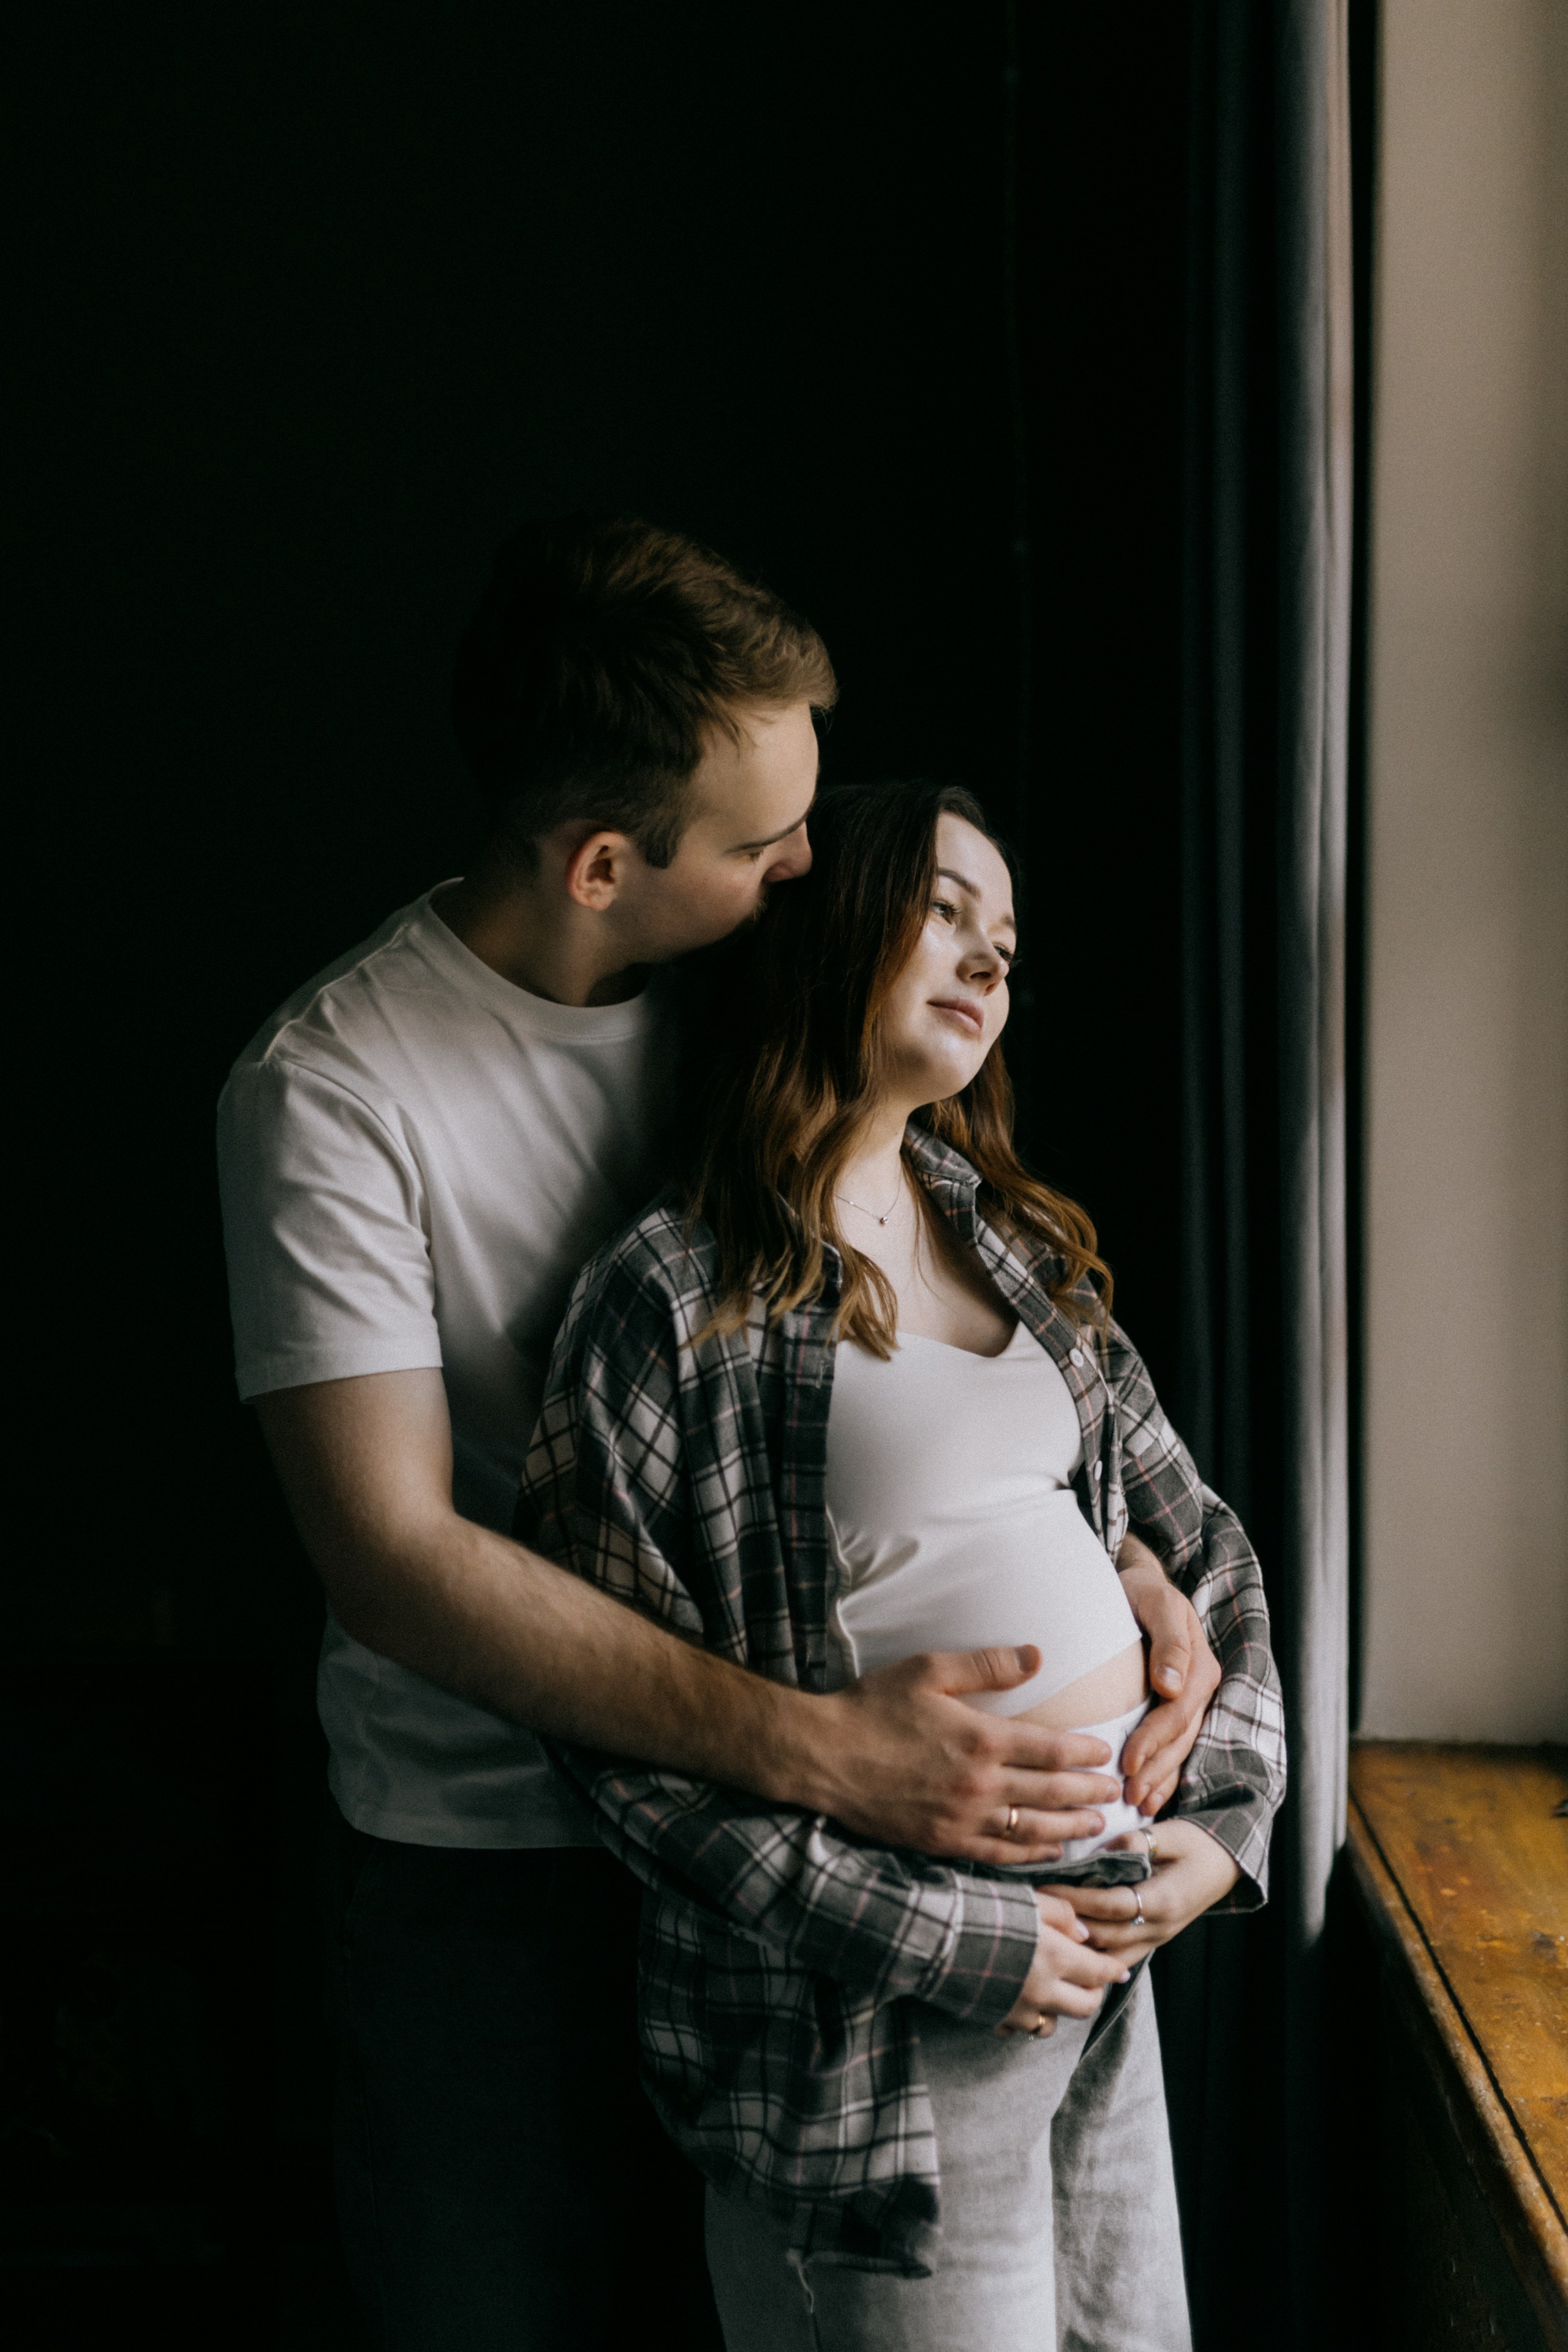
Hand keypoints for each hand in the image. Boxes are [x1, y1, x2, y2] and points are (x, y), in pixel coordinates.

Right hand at [810, 1647, 1125, 1866]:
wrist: (821, 1755)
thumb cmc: (871, 1706)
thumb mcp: (928, 1670)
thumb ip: (986, 1665)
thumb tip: (1037, 1655)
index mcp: (980, 1738)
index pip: (1050, 1748)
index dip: (1084, 1752)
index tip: (1106, 1753)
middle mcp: (978, 1784)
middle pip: (1050, 1793)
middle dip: (1088, 1793)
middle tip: (1117, 1793)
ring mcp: (960, 1819)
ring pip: (1031, 1830)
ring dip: (1070, 1829)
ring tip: (1097, 1826)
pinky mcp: (941, 1842)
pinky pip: (997, 1855)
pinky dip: (1029, 1856)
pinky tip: (1049, 1853)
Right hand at [996, 1888, 1130, 2037]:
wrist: (936, 1936)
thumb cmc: (983, 1910)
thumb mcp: (1029, 1899)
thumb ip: (1062, 1914)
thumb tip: (1084, 1933)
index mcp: (1057, 1958)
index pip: (1100, 1972)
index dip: (1114, 1971)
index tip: (1122, 1970)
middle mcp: (1044, 1991)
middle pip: (1085, 2006)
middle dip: (1093, 1993)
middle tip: (1090, 1979)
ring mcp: (1019, 2011)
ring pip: (1053, 2025)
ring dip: (1059, 2010)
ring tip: (1054, 1992)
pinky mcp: (996, 2019)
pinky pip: (1019, 2029)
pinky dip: (1024, 2019)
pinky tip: (1018, 2000)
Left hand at [1054, 1819, 1239, 1965]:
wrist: (1229, 1865)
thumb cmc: (1200, 1844)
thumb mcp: (1171, 1833)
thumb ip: (1134, 1842)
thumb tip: (1098, 1853)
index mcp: (1164, 1900)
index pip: (1111, 1905)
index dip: (1077, 1898)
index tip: (1047, 1886)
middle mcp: (1160, 1927)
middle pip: (1106, 1935)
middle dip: (1069, 1924)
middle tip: (1036, 1908)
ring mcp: (1158, 1939)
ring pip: (1111, 1955)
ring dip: (1080, 1946)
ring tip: (1047, 1931)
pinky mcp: (1154, 1941)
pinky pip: (1122, 1957)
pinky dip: (1097, 1956)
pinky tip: (1073, 1950)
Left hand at [1114, 1534, 1221, 1814]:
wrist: (1140, 1585)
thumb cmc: (1143, 1591)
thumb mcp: (1157, 1604)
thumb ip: (1169, 1641)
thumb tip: (1171, 1686)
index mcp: (1200, 1667)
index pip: (1178, 1714)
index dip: (1154, 1741)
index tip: (1127, 1762)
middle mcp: (1200, 1688)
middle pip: (1180, 1738)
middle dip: (1156, 1770)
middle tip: (1129, 1796)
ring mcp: (1190, 1701)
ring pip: (1179, 1748)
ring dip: (1160, 1779)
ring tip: (1138, 1803)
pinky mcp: (1175, 1709)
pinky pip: (1174, 1747)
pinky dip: (1164, 1775)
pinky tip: (1149, 1798)